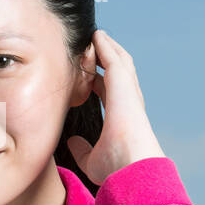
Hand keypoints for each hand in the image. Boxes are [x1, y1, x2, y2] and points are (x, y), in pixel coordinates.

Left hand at [66, 29, 165, 184]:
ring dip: (108, 49)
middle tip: (95, 47)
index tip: (88, 77)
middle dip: (107, 60)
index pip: (110, 95)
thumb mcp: (91, 159)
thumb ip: (82, 149)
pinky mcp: (123, 83)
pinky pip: (113, 58)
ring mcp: (128, 92)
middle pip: (118, 74)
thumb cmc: (116, 168)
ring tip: (96, 36)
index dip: (99, 83)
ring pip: (119, 62)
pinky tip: (96, 36)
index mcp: (122, 118)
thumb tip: (73, 141)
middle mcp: (128, 102)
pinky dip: (106, 46)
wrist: (131, 165)